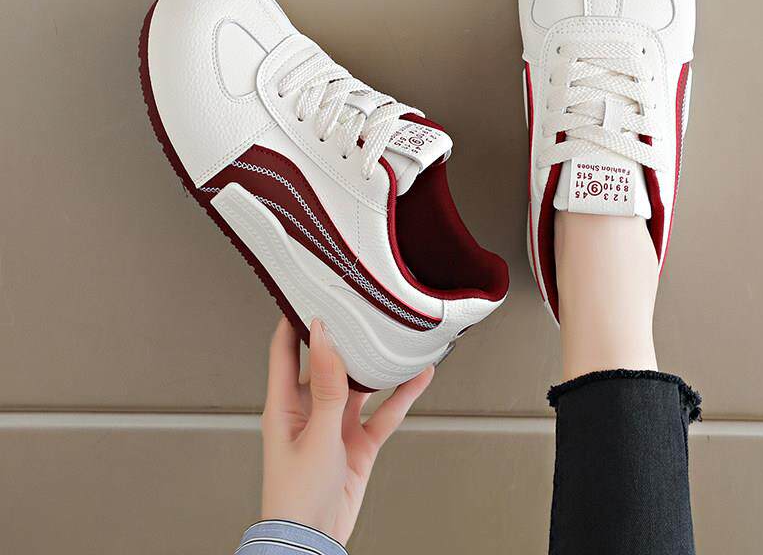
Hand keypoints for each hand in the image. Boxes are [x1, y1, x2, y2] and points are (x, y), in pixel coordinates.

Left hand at [260, 317, 433, 545]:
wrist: (312, 543)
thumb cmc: (295, 497)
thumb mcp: (315, 435)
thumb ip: (326, 386)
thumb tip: (322, 337)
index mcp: (284, 404)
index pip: (284, 350)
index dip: (293, 321)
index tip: (308, 293)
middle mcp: (309, 410)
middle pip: (326, 363)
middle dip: (342, 337)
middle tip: (358, 308)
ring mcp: (335, 426)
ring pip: (359, 386)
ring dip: (375, 366)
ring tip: (392, 338)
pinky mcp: (358, 444)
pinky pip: (382, 414)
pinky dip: (400, 396)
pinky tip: (417, 378)